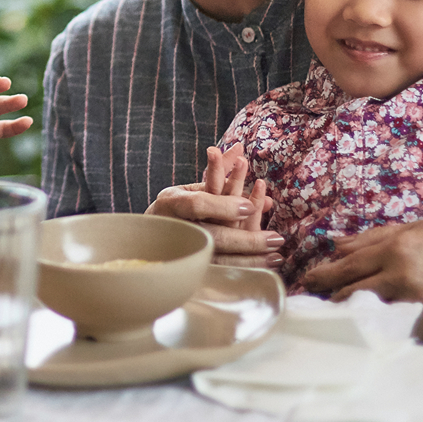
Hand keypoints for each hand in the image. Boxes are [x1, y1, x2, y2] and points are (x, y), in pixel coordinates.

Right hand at [145, 146, 282, 268]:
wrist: (144, 239)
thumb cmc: (174, 207)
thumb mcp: (190, 186)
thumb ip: (217, 169)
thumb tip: (240, 148)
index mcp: (171, 203)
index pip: (199, 205)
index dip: (224, 205)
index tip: (250, 206)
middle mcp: (177, 228)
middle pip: (214, 237)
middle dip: (248, 240)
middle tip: (276, 239)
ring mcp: (183, 252)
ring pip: (221, 260)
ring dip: (252, 259)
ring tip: (277, 257)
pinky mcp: (191, 269)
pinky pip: (221, 273)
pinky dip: (244, 270)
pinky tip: (265, 269)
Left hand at [303, 218, 422, 317]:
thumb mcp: (414, 228)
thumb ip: (371, 239)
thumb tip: (336, 247)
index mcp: (396, 249)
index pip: (344, 269)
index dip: (320, 279)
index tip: (306, 285)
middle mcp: (404, 277)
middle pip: (351, 296)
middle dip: (332, 300)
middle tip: (316, 303)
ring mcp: (420, 304)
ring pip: (371, 315)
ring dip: (354, 315)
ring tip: (341, 315)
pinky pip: (398, 326)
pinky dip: (384, 325)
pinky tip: (376, 325)